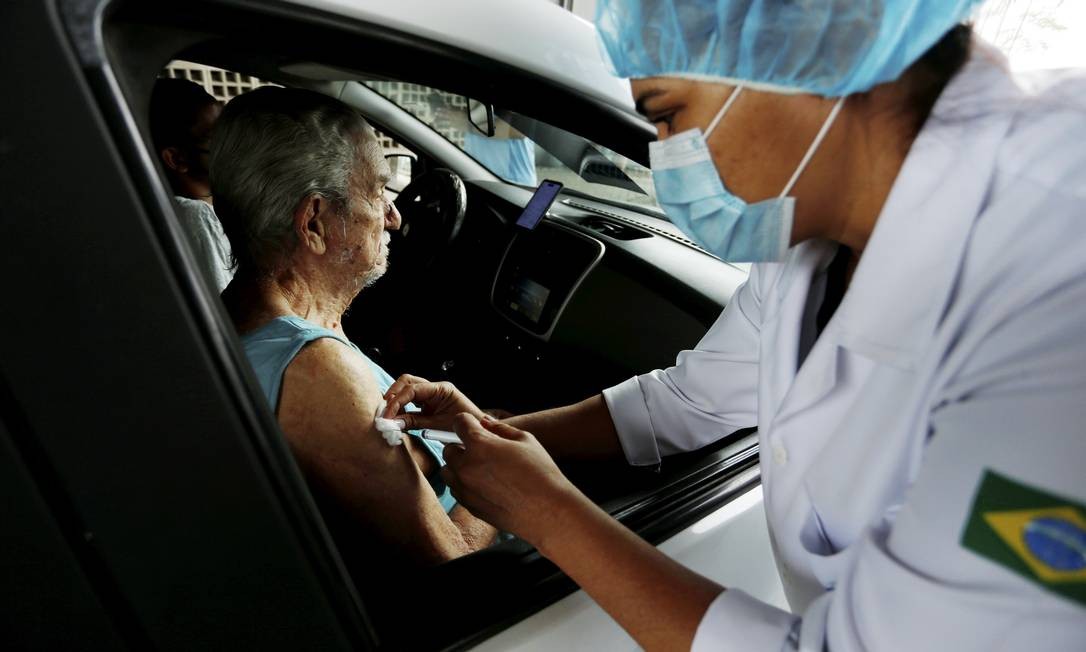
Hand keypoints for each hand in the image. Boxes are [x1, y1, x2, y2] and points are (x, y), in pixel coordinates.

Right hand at [383, 374, 484, 430]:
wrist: (476, 433)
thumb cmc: (463, 428)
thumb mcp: (437, 426)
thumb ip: (415, 422)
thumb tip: (393, 422)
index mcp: (441, 389)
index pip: (413, 389)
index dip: (397, 401)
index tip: (388, 415)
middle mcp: (435, 388)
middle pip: (407, 382)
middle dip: (393, 395)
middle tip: (385, 412)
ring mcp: (431, 394)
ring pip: (406, 389)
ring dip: (396, 400)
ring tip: (389, 416)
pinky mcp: (428, 403)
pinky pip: (410, 400)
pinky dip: (401, 407)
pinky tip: (397, 418)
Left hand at [440, 413, 583, 547]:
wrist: (548, 511)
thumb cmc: (541, 473)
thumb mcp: (526, 440)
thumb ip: (501, 428)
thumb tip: (485, 423)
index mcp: (480, 445)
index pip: (459, 423)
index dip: (467, 422)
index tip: (473, 425)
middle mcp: (466, 467)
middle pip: (448, 449)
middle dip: (461, 446)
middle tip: (481, 450)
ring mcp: (465, 489)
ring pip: (448, 471)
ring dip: (459, 466)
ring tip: (482, 469)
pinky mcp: (469, 506)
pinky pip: (456, 490)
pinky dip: (464, 484)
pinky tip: (486, 485)